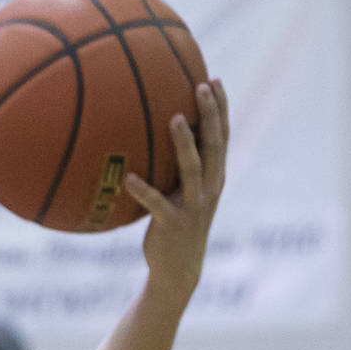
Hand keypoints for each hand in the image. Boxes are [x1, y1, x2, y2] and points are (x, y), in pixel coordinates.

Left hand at [125, 80, 228, 305]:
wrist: (177, 270)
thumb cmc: (176, 226)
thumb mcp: (184, 194)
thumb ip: (179, 169)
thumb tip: (159, 137)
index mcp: (214, 178)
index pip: (222, 137)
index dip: (221, 108)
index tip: (213, 79)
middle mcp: (209, 189)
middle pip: (215, 145)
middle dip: (211, 114)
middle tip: (201, 85)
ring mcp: (193, 206)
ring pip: (192, 169)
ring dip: (184, 143)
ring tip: (174, 118)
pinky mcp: (172, 224)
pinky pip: (156, 204)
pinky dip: (142, 191)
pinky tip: (128, 178)